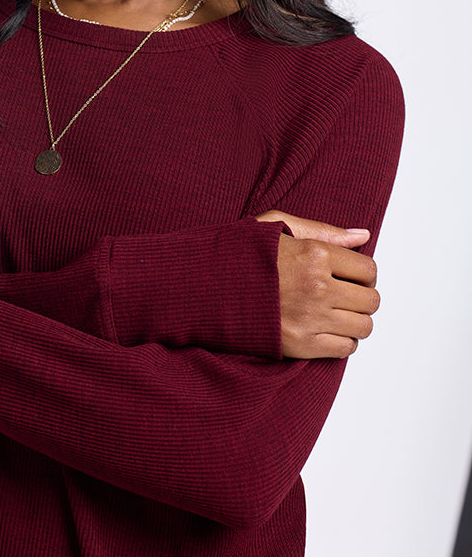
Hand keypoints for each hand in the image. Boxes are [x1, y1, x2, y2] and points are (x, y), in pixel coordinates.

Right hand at [256, 210, 379, 359]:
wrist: (205, 285)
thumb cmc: (241, 254)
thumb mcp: (277, 227)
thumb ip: (323, 230)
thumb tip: (363, 236)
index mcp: (314, 254)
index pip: (368, 269)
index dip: (363, 272)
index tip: (351, 275)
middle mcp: (317, 287)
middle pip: (370, 300)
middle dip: (361, 296)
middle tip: (344, 293)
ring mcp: (310, 318)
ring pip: (363, 326)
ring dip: (355, 320)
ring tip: (336, 312)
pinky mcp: (301, 344)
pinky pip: (345, 348)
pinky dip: (342, 340)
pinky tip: (325, 328)